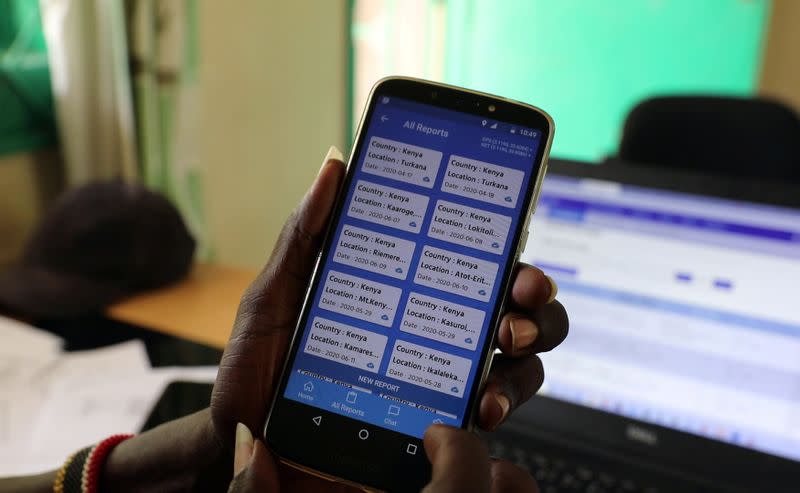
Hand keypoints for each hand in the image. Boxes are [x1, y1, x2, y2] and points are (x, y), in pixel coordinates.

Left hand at [210, 148, 568, 490]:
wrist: (239, 443)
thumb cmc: (257, 369)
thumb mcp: (275, 296)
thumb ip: (306, 234)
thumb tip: (336, 165)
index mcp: (405, 297)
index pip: (470, 268)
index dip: (505, 252)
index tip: (514, 242)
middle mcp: (432, 338)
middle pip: (510, 314)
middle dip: (534, 306)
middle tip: (520, 304)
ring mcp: (438, 387)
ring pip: (516, 366)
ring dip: (524, 359)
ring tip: (503, 352)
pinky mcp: (434, 433)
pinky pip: (487, 418)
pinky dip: (498, 406)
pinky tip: (480, 408)